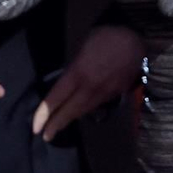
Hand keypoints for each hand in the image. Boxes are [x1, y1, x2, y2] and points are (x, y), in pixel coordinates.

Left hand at [34, 25, 144, 141]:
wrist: (136, 38)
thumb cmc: (105, 36)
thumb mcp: (82, 48)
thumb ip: (74, 68)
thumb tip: (69, 80)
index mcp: (78, 73)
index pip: (56, 98)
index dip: (44, 114)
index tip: (35, 128)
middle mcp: (90, 88)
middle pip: (71, 111)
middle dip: (56, 125)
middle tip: (45, 136)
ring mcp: (105, 93)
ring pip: (84, 110)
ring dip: (70, 119)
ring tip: (58, 127)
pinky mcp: (116, 94)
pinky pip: (97, 105)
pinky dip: (85, 110)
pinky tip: (79, 111)